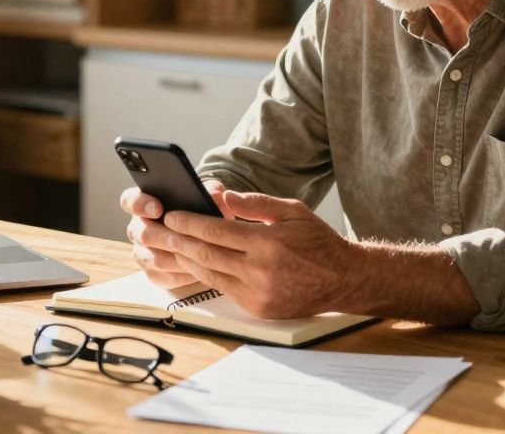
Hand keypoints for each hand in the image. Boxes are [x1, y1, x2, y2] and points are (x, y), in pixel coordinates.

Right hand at [120, 180, 230, 288]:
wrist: (204, 237)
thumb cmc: (201, 211)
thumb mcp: (207, 196)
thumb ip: (210, 191)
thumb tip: (217, 195)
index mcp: (144, 204)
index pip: (129, 201)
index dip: (140, 204)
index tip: (158, 208)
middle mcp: (138, 228)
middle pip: (141, 234)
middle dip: (164, 237)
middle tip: (181, 238)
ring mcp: (143, 252)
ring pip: (154, 259)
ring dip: (176, 258)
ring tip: (198, 256)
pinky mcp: (153, 273)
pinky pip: (163, 277)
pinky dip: (182, 275)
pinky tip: (200, 270)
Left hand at [162, 190, 355, 318]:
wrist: (343, 280)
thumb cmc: (318, 241)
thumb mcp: (292, 211)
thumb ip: (256, 203)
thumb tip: (223, 196)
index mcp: (267, 242)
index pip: (216, 230)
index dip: (189, 222)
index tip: (172, 215)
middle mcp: (260, 270)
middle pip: (206, 254)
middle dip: (179, 241)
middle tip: (161, 230)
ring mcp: (258, 293)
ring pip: (211, 274)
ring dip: (187, 259)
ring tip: (171, 245)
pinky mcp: (258, 308)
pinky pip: (224, 289)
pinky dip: (207, 274)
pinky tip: (196, 263)